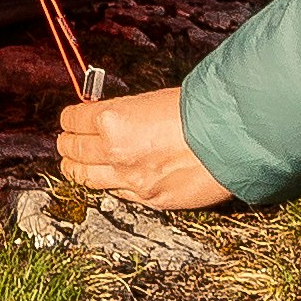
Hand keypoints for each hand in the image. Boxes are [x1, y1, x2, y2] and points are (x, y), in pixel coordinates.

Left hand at [52, 87, 234, 210]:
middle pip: (72, 150)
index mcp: (112, 119)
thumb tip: (108, 120)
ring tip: (74, 164)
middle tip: (67, 141)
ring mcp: (130, 179)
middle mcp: (114, 151)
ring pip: (84, 178)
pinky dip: (109, 185)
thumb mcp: (152, 100)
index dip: (70, 118)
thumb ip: (125, 114)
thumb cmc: (200, 111)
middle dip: (67, 144)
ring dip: (76, 169)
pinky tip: (109, 179)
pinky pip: (116, 193)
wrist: (233, 139)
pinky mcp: (149, 199)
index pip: (73, 118)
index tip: (71, 119)